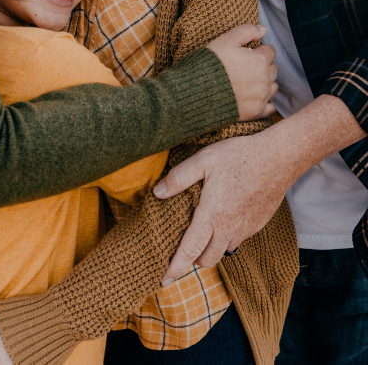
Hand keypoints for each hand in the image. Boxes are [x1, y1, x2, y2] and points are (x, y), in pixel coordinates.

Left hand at [154, 130, 291, 283]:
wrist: (278, 158)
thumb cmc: (239, 156)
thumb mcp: (204, 160)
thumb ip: (179, 177)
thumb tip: (157, 193)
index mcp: (212, 215)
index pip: (189, 250)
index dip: (175, 268)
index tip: (164, 280)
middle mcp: (229, 228)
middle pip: (207, 259)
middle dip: (192, 259)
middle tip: (183, 249)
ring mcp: (245, 229)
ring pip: (223, 251)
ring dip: (211, 249)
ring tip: (203, 233)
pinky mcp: (257, 225)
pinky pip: (238, 240)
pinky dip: (227, 237)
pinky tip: (224, 220)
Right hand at [207, 24, 277, 120]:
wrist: (197, 92)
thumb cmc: (210, 64)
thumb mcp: (226, 40)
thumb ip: (247, 30)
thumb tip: (264, 29)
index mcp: (260, 60)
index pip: (270, 51)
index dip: (258, 50)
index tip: (246, 54)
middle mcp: (265, 79)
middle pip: (273, 69)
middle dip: (263, 66)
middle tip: (245, 67)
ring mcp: (262, 97)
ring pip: (273, 87)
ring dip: (265, 83)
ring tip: (248, 82)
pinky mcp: (256, 112)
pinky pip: (271, 107)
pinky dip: (265, 102)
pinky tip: (253, 97)